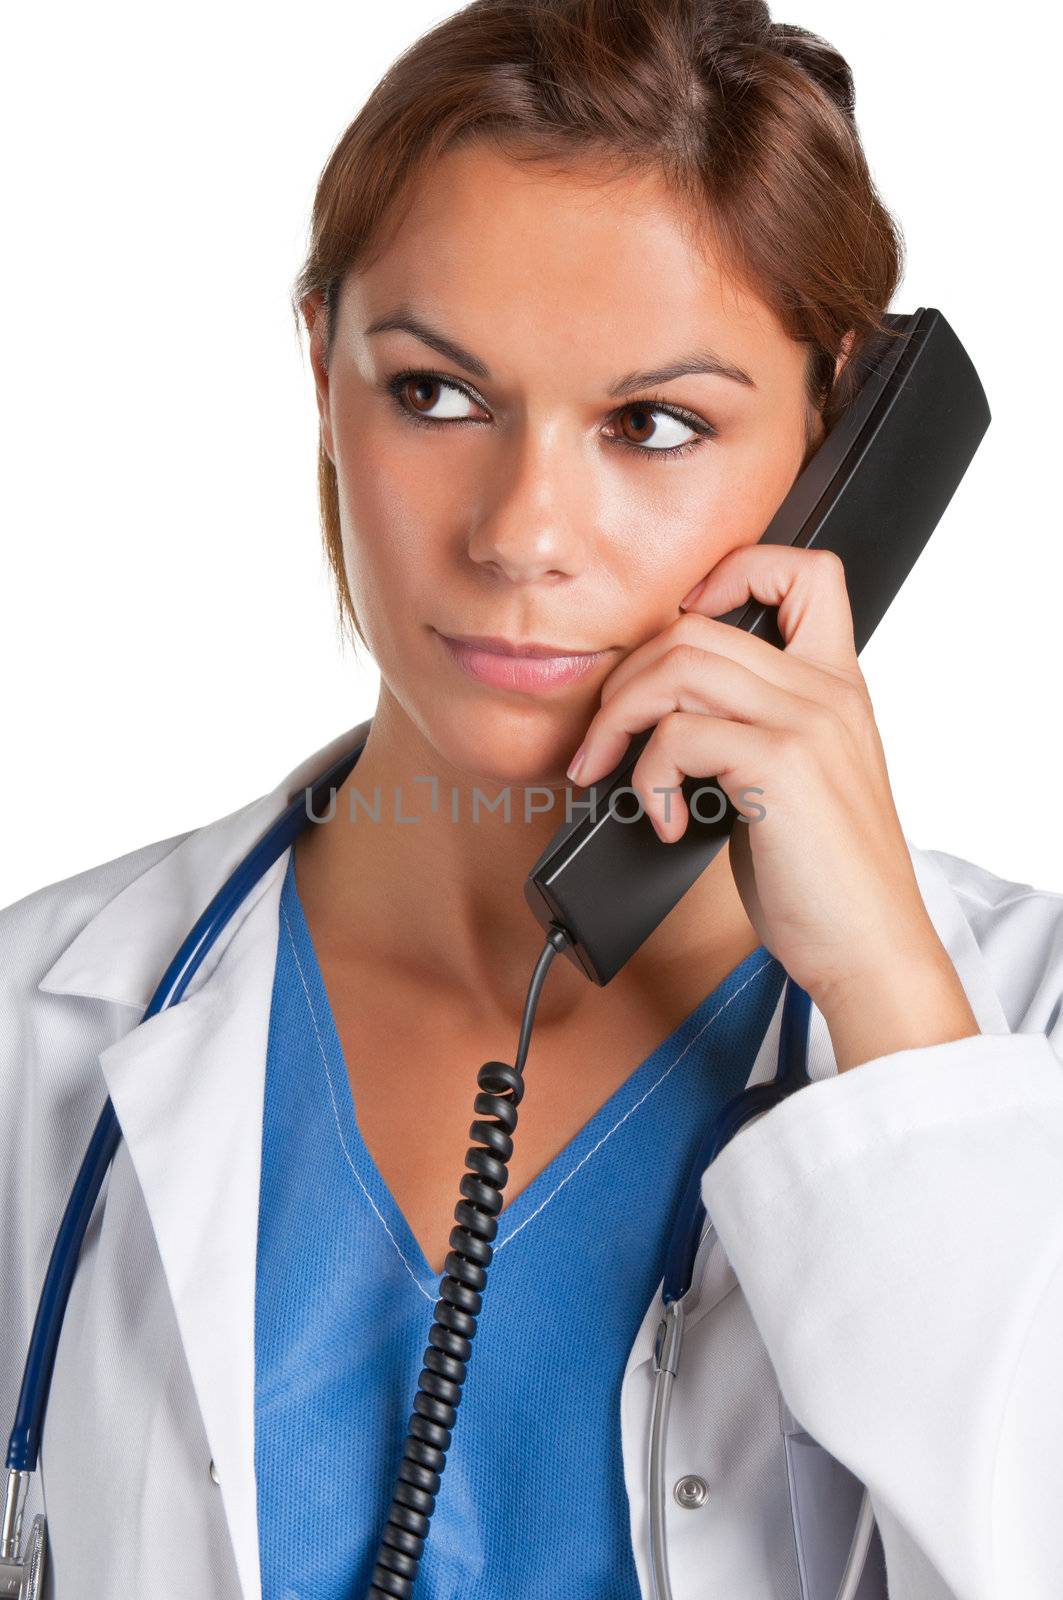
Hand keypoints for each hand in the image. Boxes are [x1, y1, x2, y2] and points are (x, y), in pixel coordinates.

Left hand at [565, 543, 979, 1064]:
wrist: (872, 950)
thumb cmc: (826, 882)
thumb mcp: (794, 788)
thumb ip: (749, 735)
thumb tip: (658, 724)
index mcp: (837, 686)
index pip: (805, 570)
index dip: (731, 572)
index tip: (679, 630)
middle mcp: (828, 690)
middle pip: (695, 625)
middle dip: (624, 678)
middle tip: (602, 741)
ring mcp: (808, 722)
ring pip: (678, 664)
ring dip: (618, 720)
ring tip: (610, 775)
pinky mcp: (782, 766)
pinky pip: (677, 734)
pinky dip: (647, 779)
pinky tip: (663, 822)